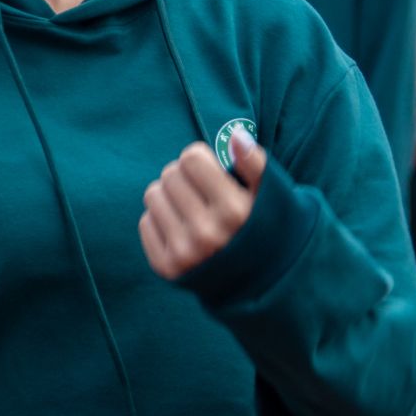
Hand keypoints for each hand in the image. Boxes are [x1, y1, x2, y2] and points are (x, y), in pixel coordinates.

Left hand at [139, 129, 263, 279]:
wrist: (257, 280)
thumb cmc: (262, 226)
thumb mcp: (270, 195)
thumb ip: (256, 163)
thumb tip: (237, 135)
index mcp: (234, 211)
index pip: (191, 158)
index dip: (201, 161)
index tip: (212, 173)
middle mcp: (208, 233)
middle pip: (170, 174)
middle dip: (185, 177)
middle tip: (201, 192)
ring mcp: (185, 253)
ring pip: (153, 195)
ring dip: (170, 196)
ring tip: (191, 208)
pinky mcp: (167, 267)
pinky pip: (145, 222)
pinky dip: (161, 220)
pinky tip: (183, 229)